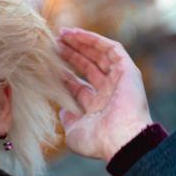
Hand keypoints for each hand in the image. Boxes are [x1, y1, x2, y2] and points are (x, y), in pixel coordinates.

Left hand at [56, 27, 152, 163]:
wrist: (121, 140)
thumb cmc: (97, 141)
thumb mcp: (74, 133)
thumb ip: (67, 120)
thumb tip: (62, 110)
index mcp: (97, 109)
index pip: (78, 86)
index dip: (63, 74)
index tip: (46, 63)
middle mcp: (109, 93)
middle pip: (88, 68)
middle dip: (71, 55)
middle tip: (53, 44)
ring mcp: (119, 81)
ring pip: (99, 55)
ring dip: (81, 43)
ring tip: (62, 34)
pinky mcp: (128, 71)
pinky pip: (112, 49)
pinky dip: (95, 40)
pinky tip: (78, 34)